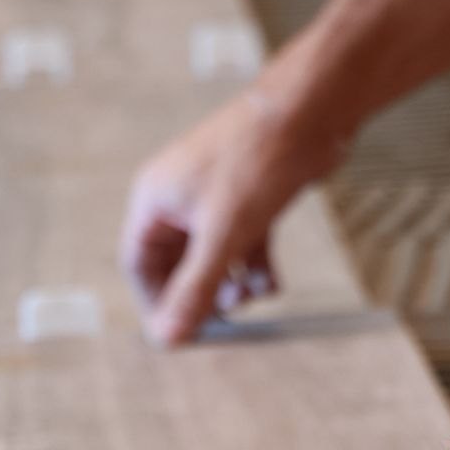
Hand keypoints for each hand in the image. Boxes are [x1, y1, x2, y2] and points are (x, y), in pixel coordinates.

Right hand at [120, 84, 325, 344]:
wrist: (310, 111)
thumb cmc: (257, 161)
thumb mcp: (223, 236)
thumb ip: (194, 289)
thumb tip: (167, 338)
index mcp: (155, 200)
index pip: (139, 264)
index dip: (156, 302)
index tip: (179, 332)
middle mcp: (179, 198)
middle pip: (176, 265)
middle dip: (200, 294)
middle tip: (224, 319)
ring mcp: (214, 198)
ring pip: (213, 258)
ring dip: (232, 285)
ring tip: (255, 295)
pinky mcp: (248, 198)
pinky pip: (241, 245)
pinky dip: (254, 267)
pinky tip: (271, 282)